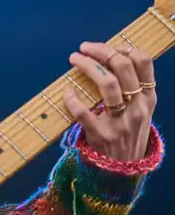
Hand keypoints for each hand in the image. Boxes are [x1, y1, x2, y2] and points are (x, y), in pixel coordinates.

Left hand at [63, 42, 156, 161]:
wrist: (124, 168)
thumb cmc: (127, 130)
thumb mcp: (139, 109)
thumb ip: (130, 87)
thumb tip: (108, 55)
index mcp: (147, 98)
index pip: (144, 63)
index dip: (123, 48)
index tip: (107, 46)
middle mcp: (137, 108)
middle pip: (123, 67)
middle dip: (101, 51)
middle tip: (83, 48)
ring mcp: (121, 122)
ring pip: (108, 84)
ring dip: (87, 66)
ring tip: (74, 59)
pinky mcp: (101, 135)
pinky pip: (84, 112)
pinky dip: (72, 99)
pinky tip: (67, 92)